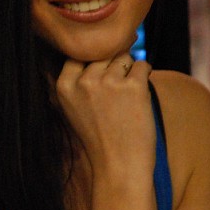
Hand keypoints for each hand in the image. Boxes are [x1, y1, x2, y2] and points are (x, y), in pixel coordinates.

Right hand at [55, 54, 155, 180]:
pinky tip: (139, 96)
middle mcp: (83, 81)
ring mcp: (108, 82)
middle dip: (112, 66)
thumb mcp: (73, 107)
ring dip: (129, 71)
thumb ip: (77, 79)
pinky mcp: (133, 86)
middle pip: (103, 53)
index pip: (79, 54)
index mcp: (64, 86)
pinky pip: (142, 65)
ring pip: (124, 56)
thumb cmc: (99, 136)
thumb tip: (96, 45)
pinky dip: (144, 76)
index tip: (99, 77)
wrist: (119, 164)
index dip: (92, 63)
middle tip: (115, 93)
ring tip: (126, 97)